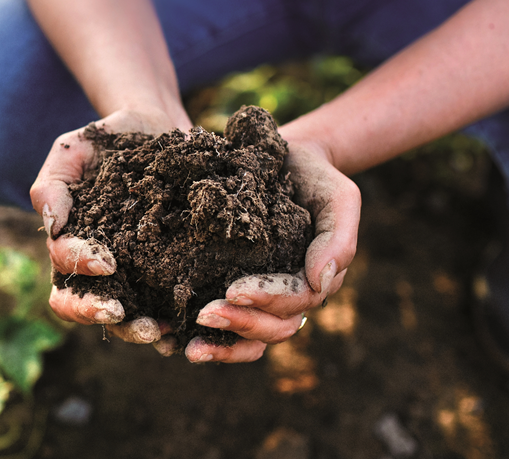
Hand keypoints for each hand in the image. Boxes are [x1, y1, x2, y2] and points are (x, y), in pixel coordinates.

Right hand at [31, 108, 188, 343]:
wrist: (158, 127)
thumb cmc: (108, 140)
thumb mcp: (73, 150)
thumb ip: (52, 185)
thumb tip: (51, 226)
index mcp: (70, 241)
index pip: (63, 268)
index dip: (80, 268)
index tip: (107, 262)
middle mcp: (98, 266)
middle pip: (83, 306)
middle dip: (97, 313)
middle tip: (120, 313)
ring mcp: (133, 274)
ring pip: (122, 317)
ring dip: (135, 328)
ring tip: (158, 330)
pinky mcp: (166, 272)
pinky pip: (164, 307)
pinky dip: (172, 324)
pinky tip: (186, 329)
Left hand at [183, 138, 360, 362]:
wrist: (286, 161)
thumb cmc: (315, 178)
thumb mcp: (338, 198)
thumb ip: (339, 238)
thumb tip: (321, 282)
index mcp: (313, 280)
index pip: (295, 301)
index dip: (266, 300)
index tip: (233, 290)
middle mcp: (288, 297)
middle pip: (272, 328)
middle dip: (240, 324)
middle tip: (203, 314)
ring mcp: (261, 298)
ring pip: (250, 339)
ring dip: (221, 346)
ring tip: (189, 347)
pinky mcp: (231, 288)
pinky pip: (224, 327)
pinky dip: (204, 339)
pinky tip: (170, 340)